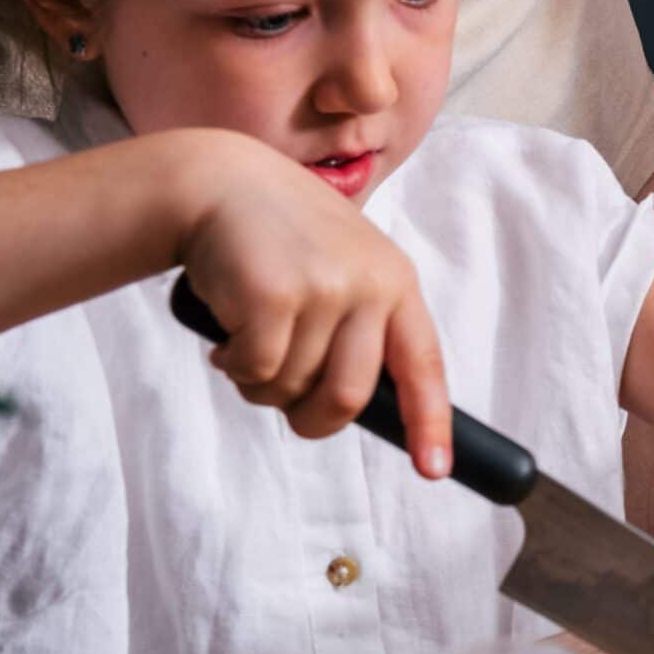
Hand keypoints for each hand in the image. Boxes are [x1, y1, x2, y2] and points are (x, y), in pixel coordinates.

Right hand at [181, 136, 451, 477]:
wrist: (219, 183)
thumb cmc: (278, 238)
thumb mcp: (340, 268)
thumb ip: (358, 326)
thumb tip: (354, 404)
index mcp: (395, 282)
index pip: (423, 363)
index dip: (429, 422)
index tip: (434, 469)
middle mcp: (370, 284)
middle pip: (349, 397)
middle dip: (310, 418)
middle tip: (282, 399)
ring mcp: (325, 288)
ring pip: (293, 389)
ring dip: (261, 384)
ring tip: (249, 340)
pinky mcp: (275, 297)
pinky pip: (256, 372)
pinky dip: (234, 366)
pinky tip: (227, 331)